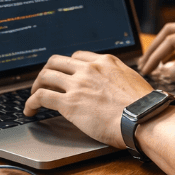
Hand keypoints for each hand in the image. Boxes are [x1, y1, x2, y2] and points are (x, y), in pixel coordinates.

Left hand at [25, 52, 151, 147]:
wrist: (143, 118)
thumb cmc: (144, 107)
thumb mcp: (133, 82)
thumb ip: (119, 79)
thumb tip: (118, 88)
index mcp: (106, 62)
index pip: (78, 56)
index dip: (67, 66)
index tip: (65, 74)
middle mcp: (89, 69)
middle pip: (57, 61)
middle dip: (48, 72)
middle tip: (45, 83)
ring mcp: (78, 84)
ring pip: (46, 76)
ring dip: (36, 86)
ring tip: (33, 97)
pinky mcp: (69, 103)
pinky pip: (41, 97)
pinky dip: (31, 103)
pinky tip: (30, 110)